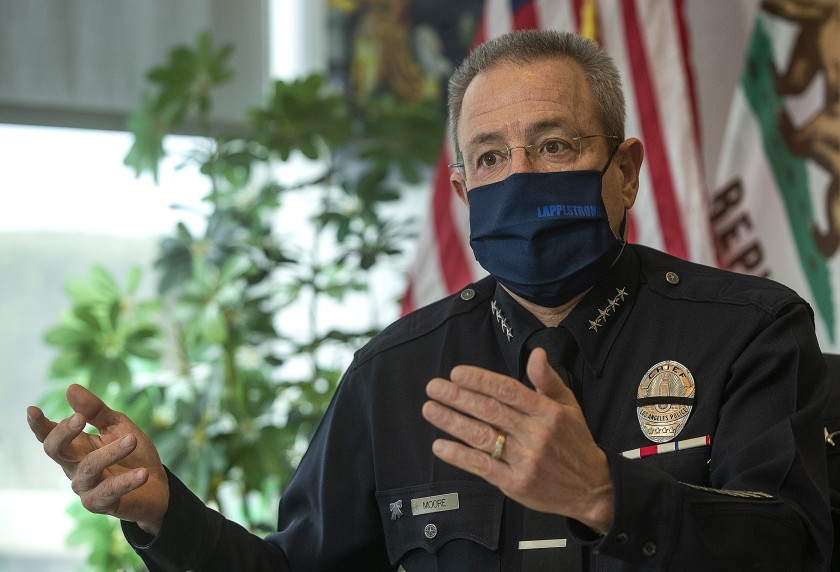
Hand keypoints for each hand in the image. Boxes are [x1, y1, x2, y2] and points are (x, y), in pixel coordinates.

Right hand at [27, 384, 168, 534]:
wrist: (157, 485)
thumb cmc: (132, 453)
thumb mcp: (118, 426)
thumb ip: (96, 411)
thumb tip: (71, 388)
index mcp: (76, 446)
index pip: (50, 436)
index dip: (39, 425)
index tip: (32, 410)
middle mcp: (74, 467)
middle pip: (56, 451)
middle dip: (63, 434)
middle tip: (79, 418)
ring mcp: (85, 487)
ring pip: (88, 468)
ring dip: (110, 452)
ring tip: (132, 440)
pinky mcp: (101, 504)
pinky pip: (109, 491)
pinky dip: (126, 481)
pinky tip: (142, 473)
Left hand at [421, 348, 613, 532]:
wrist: (592, 488)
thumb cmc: (575, 442)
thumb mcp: (569, 405)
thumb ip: (548, 379)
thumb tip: (536, 353)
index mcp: (547, 412)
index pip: (508, 391)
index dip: (480, 381)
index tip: (456, 373)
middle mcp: (535, 434)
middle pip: (490, 411)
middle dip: (458, 397)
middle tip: (434, 387)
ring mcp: (524, 460)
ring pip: (482, 437)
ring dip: (452, 422)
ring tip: (430, 409)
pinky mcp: (515, 483)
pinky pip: (482, 466)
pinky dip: (459, 456)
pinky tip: (440, 445)